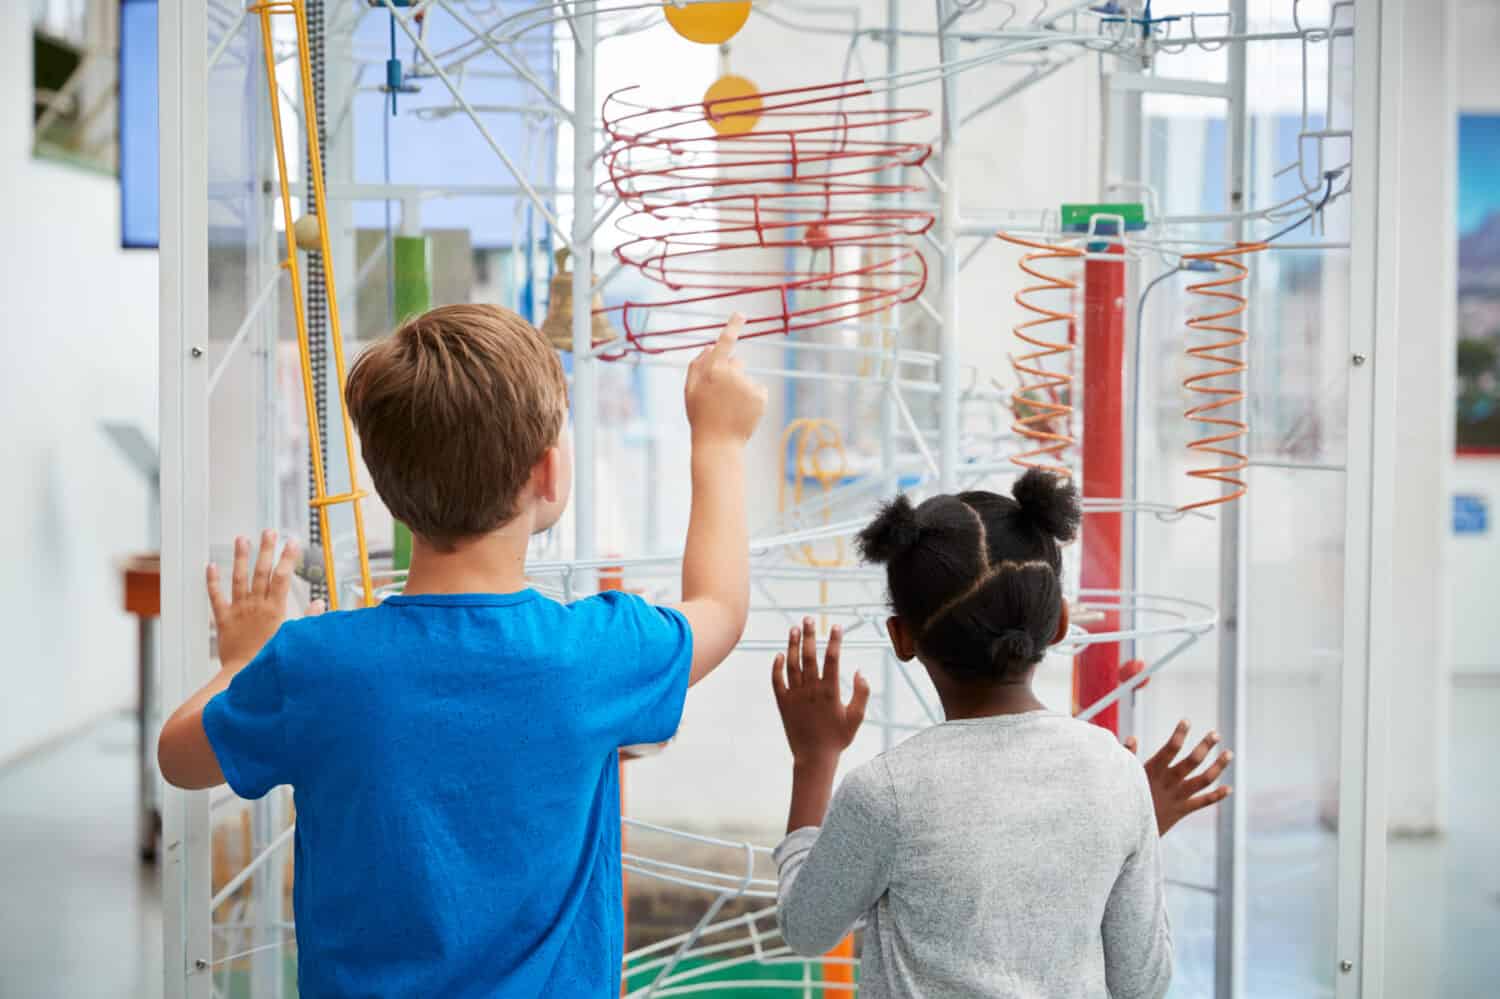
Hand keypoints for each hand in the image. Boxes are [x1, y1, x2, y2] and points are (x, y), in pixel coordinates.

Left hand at [207, 530, 314, 668]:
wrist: (243, 676)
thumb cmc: (271, 660)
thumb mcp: (294, 638)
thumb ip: (308, 619)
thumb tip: (319, 603)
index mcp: (275, 609)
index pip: (282, 577)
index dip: (288, 558)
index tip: (292, 541)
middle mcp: (256, 605)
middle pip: (261, 572)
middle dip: (266, 549)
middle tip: (269, 531)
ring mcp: (238, 610)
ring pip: (239, 579)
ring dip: (241, 557)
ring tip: (242, 538)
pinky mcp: (224, 619)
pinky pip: (216, 596)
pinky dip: (212, 581)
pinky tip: (211, 565)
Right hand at [684, 314, 767, 446]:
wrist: (718, 444)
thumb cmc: (701, 417)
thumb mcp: (691, 391)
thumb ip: (697, 366)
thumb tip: (710, 347)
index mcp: (713, 371)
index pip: (725, 343)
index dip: (733, 326)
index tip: (741, 313)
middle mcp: (732, 374)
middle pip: (737, 362)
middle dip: (731, 373)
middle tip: (721, 396)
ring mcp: (748, 385)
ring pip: (746, 378)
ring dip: (741, 388)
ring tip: (730, 408)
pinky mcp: (761, 396)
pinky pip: (758, 390)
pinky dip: (753, 399)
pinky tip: (742, 412)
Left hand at [772, 618, 869, 766]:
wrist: (814, 758)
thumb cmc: (838, 739)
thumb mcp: (857, 718)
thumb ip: (862, 693)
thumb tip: (859, 670)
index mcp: (830, 692)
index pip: (832, 659)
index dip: (834, 641)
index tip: (836, 626)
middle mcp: (811, 691)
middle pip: (809, 656)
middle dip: (809, 635)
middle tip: (809, 618)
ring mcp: (795, 696)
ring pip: (792, 664)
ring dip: (793, 645)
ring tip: (794, 628)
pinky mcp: (783, 703)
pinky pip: (777, 681)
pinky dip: (777, 666)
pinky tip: (780, 654)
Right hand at [1124, 721, 1233, 835]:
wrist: (1127, 829)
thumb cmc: (1124, 798)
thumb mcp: (1124, 776)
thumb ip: (1129, 756)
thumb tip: (1133, 738)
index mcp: (1153, 770)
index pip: (1170, 748)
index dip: (1179, 734)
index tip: (1186, 721)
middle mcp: (1169, 782)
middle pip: (1192, 761)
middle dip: (1205, 746)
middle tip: (1215, 734)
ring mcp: (1178, 796)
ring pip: (1204, 780)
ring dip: (1218, 766)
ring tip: (1229, 753)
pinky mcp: (1182, 810)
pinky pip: (1203, 802)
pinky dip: (1217, 796)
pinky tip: (1229, 788)